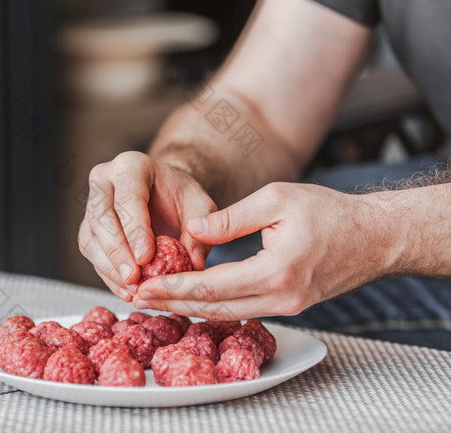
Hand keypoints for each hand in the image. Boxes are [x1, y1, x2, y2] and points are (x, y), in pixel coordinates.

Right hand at [78, 151, 216, 301]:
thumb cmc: (181, 196)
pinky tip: (126, 290)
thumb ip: (201, 231)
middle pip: (101, 218)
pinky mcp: (88, 226)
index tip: (146, 259)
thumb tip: (193, 265)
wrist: (164, 192)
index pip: (128, 199)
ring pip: (90, 238)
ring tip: (133, 290)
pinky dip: (108, 275)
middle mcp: (105, 179)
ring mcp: (91, 203)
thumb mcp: (201, 206)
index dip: (135, 231)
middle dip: (118, 252)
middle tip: (134, 279)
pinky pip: (91, 253)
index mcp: (132, 166)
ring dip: (110, 268)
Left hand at [134, 182, 390, 318]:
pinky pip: (243, 310)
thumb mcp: (277, 199)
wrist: (376, 238)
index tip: (143, 287)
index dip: (173, 289)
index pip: (210, 287)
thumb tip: (192, 229)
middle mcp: (280, 297)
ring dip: (190, 308)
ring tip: (157, 301)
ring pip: (227, 314)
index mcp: (275, 270)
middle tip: (138, 299)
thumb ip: (231, 218)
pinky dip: (214, 305)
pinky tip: (193, 298)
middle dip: (172, 305)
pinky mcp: (289, 305)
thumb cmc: (330, 212)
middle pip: (213, 308)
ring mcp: (286, 306)